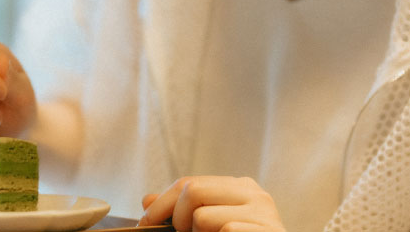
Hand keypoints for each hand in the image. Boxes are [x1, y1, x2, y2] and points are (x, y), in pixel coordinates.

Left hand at [139, 176, 285, 231]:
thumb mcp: (209, 227)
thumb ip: (182, 213)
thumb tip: (148, 200)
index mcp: (239, 188)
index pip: (188, 182)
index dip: (161, 204)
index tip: (145, 223)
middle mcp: (254, 193)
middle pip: (192, 190)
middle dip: (176, 218)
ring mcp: (264, 213)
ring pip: (202, 216)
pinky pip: (226, 231)